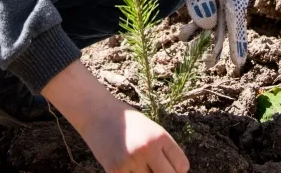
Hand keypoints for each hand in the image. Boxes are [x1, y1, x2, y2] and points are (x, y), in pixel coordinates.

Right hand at [43, 62, 189, 172]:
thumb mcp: (152, 130)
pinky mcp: (114, 170)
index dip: (178, 170)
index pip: (182, 166)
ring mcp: (131, 161)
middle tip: (155, 167)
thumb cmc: (129, 122)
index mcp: (160, 137)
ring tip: (139, 164)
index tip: (170, 167)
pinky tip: (128, 168)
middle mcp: (148, 149)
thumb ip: (164, 150)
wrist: (98, 113)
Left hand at [151, 0, 248, 67]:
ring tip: (192, 52)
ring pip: (216, 25)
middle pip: (229, 23)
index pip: (236, 13)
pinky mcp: (208, 0)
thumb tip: (209, 24)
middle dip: (221, 45)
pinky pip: (205, 20)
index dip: (237, 38)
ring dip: (204, 39)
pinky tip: (183, 36)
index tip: (238, 61)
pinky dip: (195, 29)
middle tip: (213, 66)